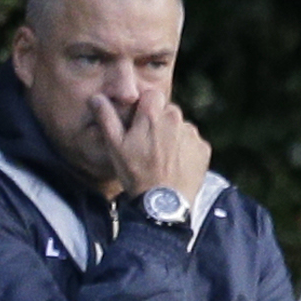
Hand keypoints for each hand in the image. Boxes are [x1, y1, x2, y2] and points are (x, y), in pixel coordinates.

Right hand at [95, 93, 210, 206]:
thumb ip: (106, 118)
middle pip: (168, 111)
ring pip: (181, 127)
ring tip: (162, 159)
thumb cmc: (136, 174)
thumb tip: (96, 97)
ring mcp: (192, 134)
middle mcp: (176, 119)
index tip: (140, 124)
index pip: (152, 95)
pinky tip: (176, 166)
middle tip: (149, 146)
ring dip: (173, 137)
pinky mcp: (203, 149)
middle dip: (159, 123)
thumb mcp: (115, 146)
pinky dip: (186, 151)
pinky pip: (193, 143)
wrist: (163, 204)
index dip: (145, 108)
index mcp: (153, 114)